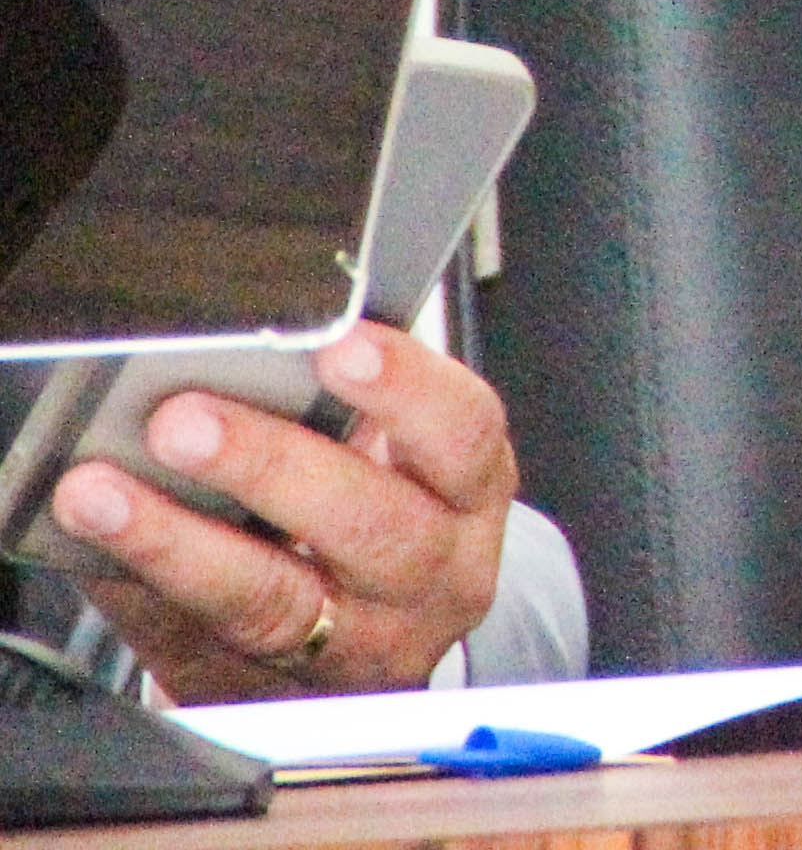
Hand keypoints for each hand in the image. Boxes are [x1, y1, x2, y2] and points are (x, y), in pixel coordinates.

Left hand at [46, 325, 517, 699]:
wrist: (356, 652)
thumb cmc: (371, 521)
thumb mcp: (397, 461)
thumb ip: (348, 413)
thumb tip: (243, 359)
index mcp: (470, 493)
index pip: (463, 432)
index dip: (407, 387)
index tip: (340, 344)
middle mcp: (430, 577)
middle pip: (369, 523)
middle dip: (269, 465)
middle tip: (184, 421)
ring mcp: (353, 647)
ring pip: (275, 602)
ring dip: (180, 542)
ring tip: (103, 493)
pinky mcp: (269, 692)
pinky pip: (195, 648)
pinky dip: (140, 593)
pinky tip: (96, 554)